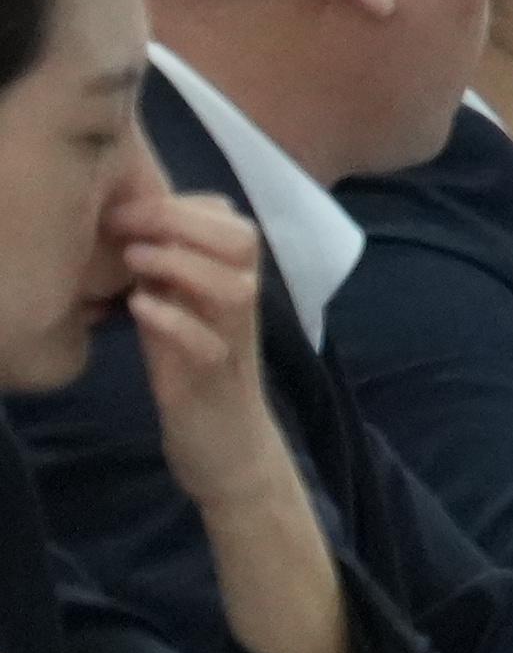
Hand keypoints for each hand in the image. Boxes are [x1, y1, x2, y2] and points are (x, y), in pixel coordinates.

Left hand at [105, 176, 294, 488]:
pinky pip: (207, 345)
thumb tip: (133, 231)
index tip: (127, 211)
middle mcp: (244, 307)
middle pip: (241, 242)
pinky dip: (173, 321)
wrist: (229, 447)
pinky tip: (139, 310)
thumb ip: (169, 276)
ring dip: (180, 265)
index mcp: (237, 284)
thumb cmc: (197, 374)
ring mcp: (235, 343)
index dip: (181, 206)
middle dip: (181, 223)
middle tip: (128, 228)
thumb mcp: (182, 313)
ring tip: (135, 261)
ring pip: (232, 288)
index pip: (231, 222)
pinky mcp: (214, 383)